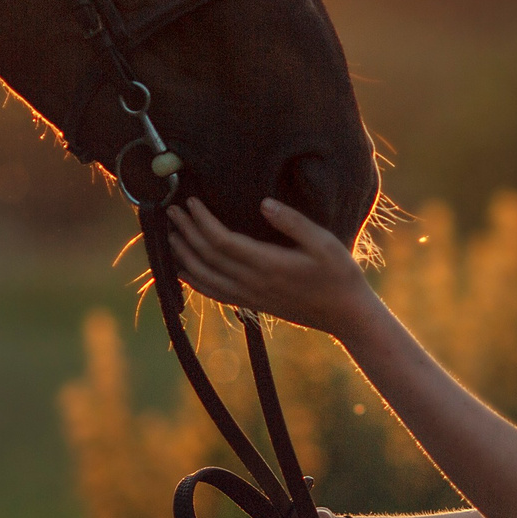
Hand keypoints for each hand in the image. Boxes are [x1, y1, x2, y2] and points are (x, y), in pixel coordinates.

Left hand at [166, 196, 378, 338]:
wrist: (345, 315)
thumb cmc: (339, 274)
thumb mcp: (324, 242)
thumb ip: (293, 222)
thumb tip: (264, 203)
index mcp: (268, 264)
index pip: (222, 241)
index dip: (202, 221)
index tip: (190, 202)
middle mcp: (253, 283)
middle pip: (207, 257)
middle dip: (186, 232)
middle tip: (171, 211)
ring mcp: (250, 296)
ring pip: (205, 277)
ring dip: (184, 255)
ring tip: (171, 236)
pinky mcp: (252, 304)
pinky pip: (214, 293)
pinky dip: (194, 282)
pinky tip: (184, 272)